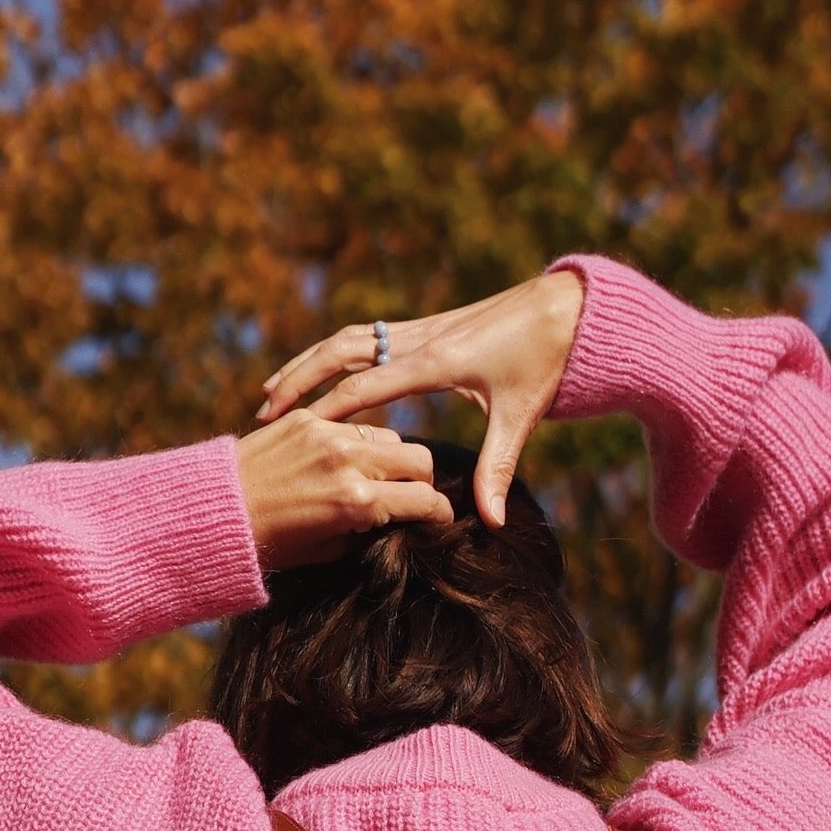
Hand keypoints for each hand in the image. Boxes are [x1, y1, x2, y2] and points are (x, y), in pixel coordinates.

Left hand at [235, 413, 453, 570]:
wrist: (213, 513)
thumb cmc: (270, 544)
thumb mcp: (327, 550)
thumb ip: (368, 529)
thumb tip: (394, 520)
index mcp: (357, 501)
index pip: (424, 500)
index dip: (438, 514)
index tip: (438, 519)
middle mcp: (348, 461)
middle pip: (419, 458)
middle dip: (421, 481)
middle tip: (409, 497)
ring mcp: (328, 434)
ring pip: (389, 435)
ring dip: (391, 457)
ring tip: (375, 478)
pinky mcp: (307, 419)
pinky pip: (353, 424)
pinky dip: (358, 443)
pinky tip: (344, 460)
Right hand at [254, 271, 586, 526]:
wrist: (565, 309)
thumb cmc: (543, 361)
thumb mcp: (520, 417)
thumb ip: (498, 468)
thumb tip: (488, 521)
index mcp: (435, 360)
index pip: (366, 384)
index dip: (327, 409)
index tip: (294, 431)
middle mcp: (419, 338)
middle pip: (341, 352)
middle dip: (300, 379)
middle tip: (265, 409)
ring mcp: (420, 328)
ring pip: (346, 338)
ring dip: (308, 363)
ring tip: (275, 390)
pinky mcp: (425, 326)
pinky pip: (363, 336)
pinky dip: (332, 354)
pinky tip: (317, 374)